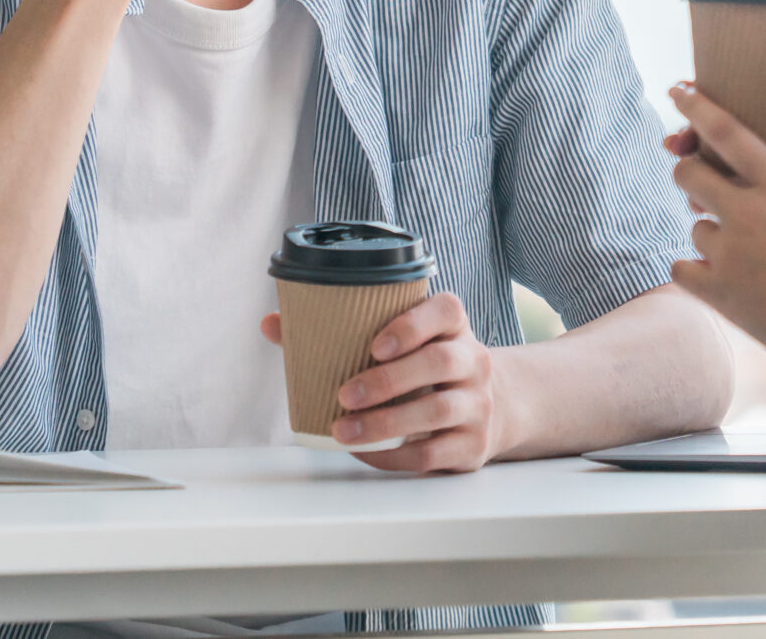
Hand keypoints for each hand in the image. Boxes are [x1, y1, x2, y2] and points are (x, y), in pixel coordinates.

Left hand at [259, 293, 510, 472]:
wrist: (492, 408)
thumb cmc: (426, 369)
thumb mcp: (401, 344)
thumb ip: (338, 332)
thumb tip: (273, 324)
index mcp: (454, 327)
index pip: (447, 311)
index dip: (412, 325)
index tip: (374, 345)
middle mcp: (474, 361)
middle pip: (440, 362)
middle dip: (388, 380)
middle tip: (344, 395)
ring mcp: (478, 404)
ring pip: (437, 410)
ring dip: (386, 422)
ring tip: (344, 432)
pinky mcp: (473, 446)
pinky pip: (432, 453)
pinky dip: (393, 455)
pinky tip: (365, 452)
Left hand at [666, 83, 765, 357]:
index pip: (726, 132)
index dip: (697, 106)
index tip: (679, 90)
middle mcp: (747, 212)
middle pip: (689, 173)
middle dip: (691, 168)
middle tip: (705, 178)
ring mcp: (728, 253)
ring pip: (694, 225)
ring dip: (710, 228)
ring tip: (736, 245)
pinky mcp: (719, 292)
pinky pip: (683, 269)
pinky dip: (693, 269)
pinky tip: (712, 274)